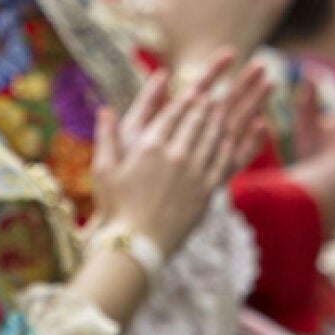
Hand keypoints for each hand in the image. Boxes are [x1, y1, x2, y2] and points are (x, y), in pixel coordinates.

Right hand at [91, 57, 271, 252]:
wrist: (138, 244)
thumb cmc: (116, 209)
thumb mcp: (103, 170)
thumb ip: (105, 136)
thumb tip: (104, 109)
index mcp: (150, 146)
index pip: (173, 113)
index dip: (186, 99)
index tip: (195, 89)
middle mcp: (176, 155)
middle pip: (196, 121)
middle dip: (208, 103)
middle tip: (217, 92)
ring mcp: (195, 172)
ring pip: (212, 137)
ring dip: (221, 119)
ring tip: (227, 108)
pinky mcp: (207, 191)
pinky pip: (222, 162)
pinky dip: (228, 146)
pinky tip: (231, 138)